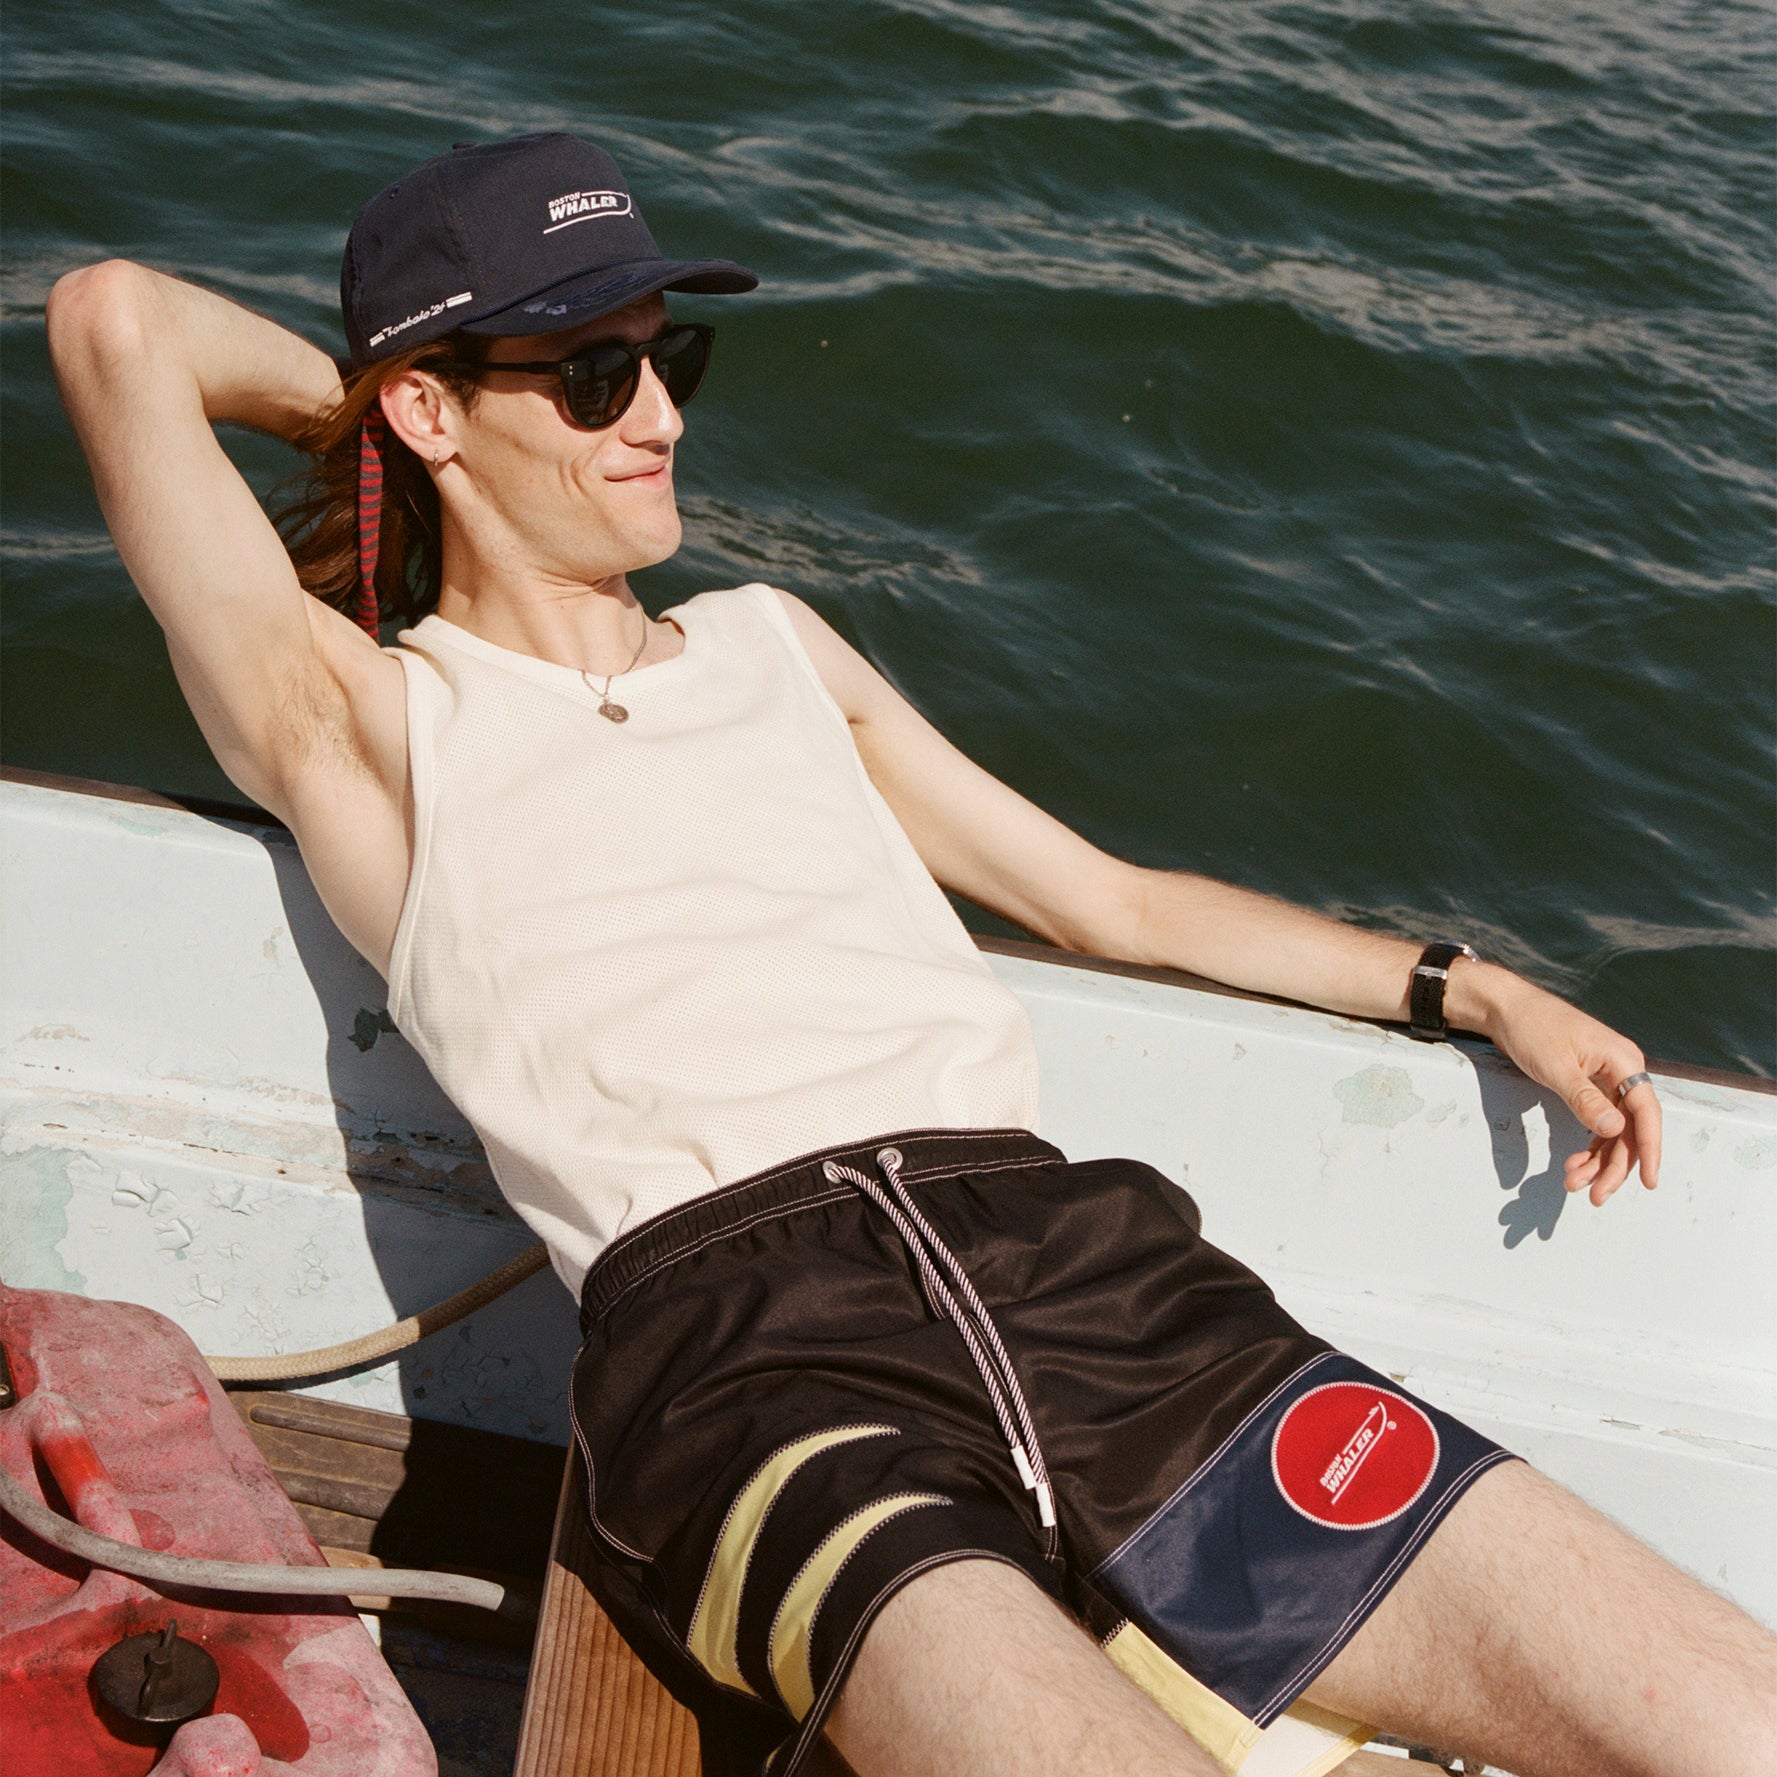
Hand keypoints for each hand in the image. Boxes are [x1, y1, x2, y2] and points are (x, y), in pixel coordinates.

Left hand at [1460, 964, 1661, 1204]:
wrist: (1506, 1007)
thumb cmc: (1532, 1028)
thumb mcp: (1557, 1067)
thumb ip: (1586, 1100)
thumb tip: (1615, 1131)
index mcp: (1623, 1061)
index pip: (1646, 1113)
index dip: (1650, 1150)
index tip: (1649, 1182)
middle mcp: (1621, 1071)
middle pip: (1630, 1128)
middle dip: (1614, 1165)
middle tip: (1594, 1196)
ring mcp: (1606, 1079)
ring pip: (1613, 1130)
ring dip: (1598, 1160)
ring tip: (1573, 1183)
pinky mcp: (1587, 1085)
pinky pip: (1597, 1122)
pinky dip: (1588, 1145)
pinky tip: (1574, 1163)